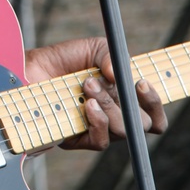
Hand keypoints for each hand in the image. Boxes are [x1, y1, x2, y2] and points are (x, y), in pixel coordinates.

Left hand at [24, 37, 167, 151]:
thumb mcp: (93, 48)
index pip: (153, 115)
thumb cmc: (65, 60)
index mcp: (123, 99)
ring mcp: (96, 129)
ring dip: (108, 105)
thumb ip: (111, 56)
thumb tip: (119, 76)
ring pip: (121, 130)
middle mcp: (114, 117)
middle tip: (107, 79)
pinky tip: (87, 105)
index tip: (142, 82)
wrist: (33, 68)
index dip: (155, 104)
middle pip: (141, 125)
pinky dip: (98, 121)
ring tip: (88, 84)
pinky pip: (100, 141)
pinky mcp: (78, 139)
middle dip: (129, 102)